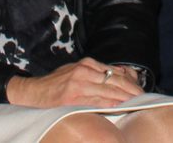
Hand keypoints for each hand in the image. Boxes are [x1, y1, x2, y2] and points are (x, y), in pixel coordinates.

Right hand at [6, 58, 143, 108]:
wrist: (30, 94)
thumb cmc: (54, 85)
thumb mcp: (74, 71)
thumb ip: (95, 72)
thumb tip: (121, 73)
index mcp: (85, 64)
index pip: (114, 73)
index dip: (129, 82)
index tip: (140, 89)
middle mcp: (83, 72)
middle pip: (114, 81)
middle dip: (131, 90)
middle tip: (143, 97)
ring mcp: (77, 85)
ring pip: (108, 91)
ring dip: (124, 98)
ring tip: (136, 103)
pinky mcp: (71, 99)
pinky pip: (95, 101)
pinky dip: (108, 104)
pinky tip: (118, 107)